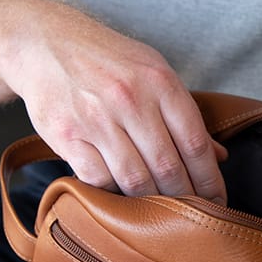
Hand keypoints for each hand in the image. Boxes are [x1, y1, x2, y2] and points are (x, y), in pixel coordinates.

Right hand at [0, 0, 227, 199]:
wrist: (44, 43)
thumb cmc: (107, 62)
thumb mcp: (153, 73)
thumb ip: (184, 115)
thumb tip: (218, 156)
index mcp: (160, 82)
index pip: (195, 144)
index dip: (209, 180)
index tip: (216, 202)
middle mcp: (130, 98)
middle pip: (167, 167)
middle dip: (184, 199)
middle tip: (190, 217)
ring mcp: (96, 118)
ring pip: (134, 179)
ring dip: (150, 202)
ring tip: (160, 212)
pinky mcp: (66, 135)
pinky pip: (98, 179)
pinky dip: (112, 192)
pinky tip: (120, 195)